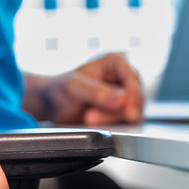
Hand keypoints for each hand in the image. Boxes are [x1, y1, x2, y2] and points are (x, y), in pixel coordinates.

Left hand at [22, 53, 142, 124]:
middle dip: (115, 112)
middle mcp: (125, 77)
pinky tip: (96, 125)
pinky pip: (127, 124)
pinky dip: (113, 127)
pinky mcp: (123, 113)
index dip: (132, 96)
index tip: (129, 112)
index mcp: (116, 61)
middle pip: (136, 98)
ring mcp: (126, 96)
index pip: (132, 78)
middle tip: (90, 117)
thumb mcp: (73, 87)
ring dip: (112, 121)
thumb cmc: (61, 89)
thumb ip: (96, 92)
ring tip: (87, 120)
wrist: (52, 104)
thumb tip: (121, 99)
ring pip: (133, 114)